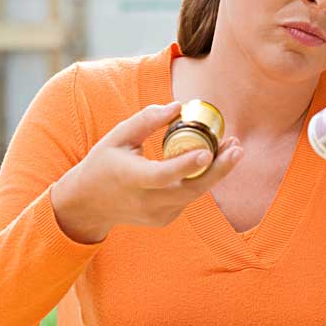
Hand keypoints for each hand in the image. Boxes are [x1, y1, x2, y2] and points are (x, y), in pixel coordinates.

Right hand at [51, 101, 242, 242]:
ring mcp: (157, 214)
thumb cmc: (103, 164)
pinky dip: (200, 180)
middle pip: (189, 190)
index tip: (207, 150)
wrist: (89, 205)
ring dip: (215, 172)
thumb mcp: (117, 137)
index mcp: (130, 178)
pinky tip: (209, 161)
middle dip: (218, 170)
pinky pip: (188, 198)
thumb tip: (179, 106)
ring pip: (194, 194)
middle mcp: (146, 201)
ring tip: (232, 148)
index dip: (186, 165)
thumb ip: (146, 120)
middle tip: (237, 148)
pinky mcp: (165, 219)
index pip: (162, 175)